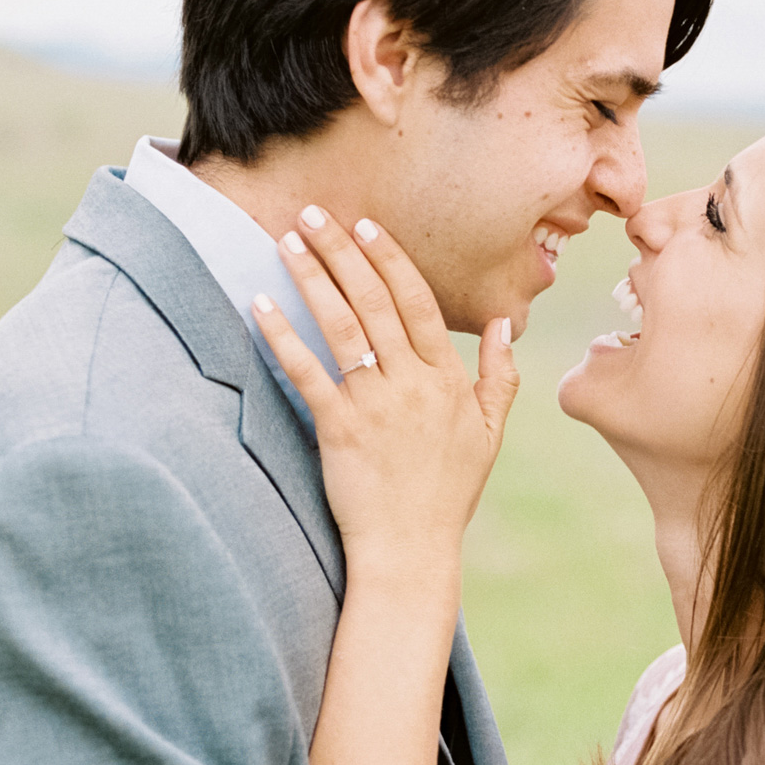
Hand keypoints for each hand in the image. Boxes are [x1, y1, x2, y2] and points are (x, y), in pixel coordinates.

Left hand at [252, 209, 518, 570]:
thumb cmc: (448, 493)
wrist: (412, 550)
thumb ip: (501, 376)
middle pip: (375, 301)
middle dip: (343, 251)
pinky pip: (307, 372)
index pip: (419, 303)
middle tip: (316, 214)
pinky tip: (260, 304)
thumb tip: (504, 326)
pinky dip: (282, 335)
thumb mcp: (489, 433)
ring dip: (313, 277)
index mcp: (448, 379)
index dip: (391, 260)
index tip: (367, 226)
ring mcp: (375, 405)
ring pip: (342, 326)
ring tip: (288, 240)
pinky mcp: (339, 429)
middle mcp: (413, 383)